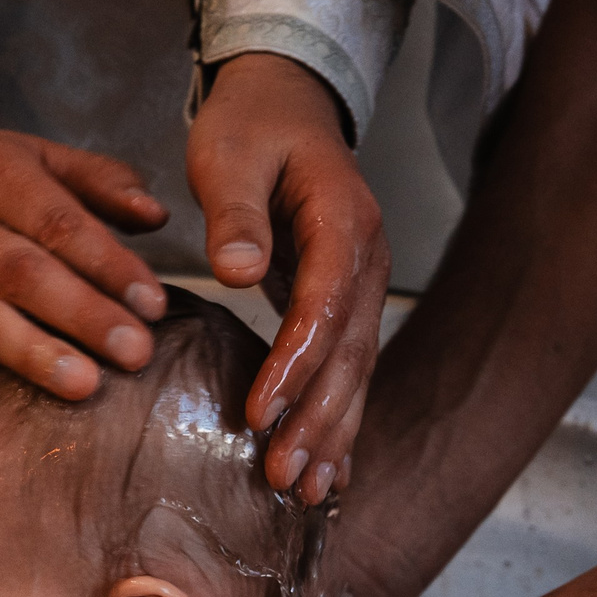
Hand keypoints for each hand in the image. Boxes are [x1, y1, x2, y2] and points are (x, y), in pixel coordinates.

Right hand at [0, 132, 172, 434]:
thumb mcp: (41, 161)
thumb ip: (103, 182)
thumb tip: (156, 215)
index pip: (59, 223)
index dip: (108, 265)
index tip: (154, 304)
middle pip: (22, 273)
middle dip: (83, 314)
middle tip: (135, 352)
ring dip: (31, 353)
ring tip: (82, 384)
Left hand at [188, 52, 392, 502]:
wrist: (286, 102)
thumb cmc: (252, 125)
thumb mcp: (231, 152)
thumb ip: (235, 210)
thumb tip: (238, 269)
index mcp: (343, 221)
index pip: (322, 305)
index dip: (296, 363)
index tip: (260, 411)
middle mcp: (365, 261)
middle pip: (348, 354)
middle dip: (318, 420)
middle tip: (282, 476)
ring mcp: (362, 286)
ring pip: (354, 373)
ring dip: (332, 435)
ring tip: (305, 493)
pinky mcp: (345, 304)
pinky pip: (348, 371)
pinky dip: (339, 423)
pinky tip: (329, 474)